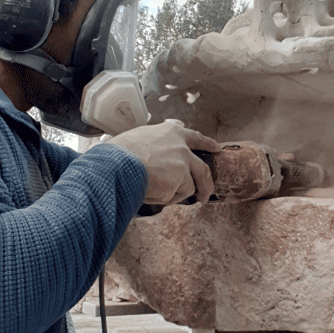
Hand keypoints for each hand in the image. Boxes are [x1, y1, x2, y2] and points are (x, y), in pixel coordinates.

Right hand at [105, 120, 220, 204]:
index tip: (217, 148)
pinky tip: (147, 190)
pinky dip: (161, 198)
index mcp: (173, 133)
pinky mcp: (178, 183)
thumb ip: (157, 145)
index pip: (196, 137)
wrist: (116, 164)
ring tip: (152, 190)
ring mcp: (182, 166)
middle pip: (203, 170)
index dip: (208, 144)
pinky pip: (172, 197)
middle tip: (205, 195)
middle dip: (206, 186)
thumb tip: (159, 159)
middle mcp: (182, 148)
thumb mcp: (141, 137)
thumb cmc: (120, 152)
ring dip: (172, 194)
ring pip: (186, 187)